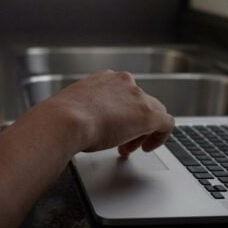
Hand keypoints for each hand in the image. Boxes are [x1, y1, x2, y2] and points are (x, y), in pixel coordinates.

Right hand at [37, 70, 174, 156]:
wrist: (65, 121)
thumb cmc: (62, 117)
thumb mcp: (73, 107)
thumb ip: (84, 110)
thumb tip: (82, 122)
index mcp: (104, 78)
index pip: (123, 94)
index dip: (121, 114)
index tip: (113, 128)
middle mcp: (123, 82)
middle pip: (140, 103)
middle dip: (133, 124)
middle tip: (122, 143)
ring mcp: (137, 97)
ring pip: (153, 113)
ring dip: (142, 132)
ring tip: (129, 148)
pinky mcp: (148, 114)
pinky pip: (166, 123)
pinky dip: (160, 136)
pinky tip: (148, 147)